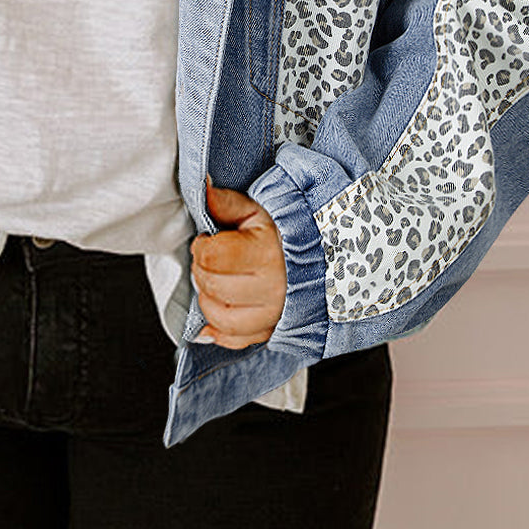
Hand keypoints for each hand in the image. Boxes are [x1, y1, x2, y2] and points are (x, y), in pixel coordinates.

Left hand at [190, 176, 286, 347]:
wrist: (327, 256)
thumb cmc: (291, 230)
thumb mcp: (260, 208)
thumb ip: (226, 202)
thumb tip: (202, 188)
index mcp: (268, 253)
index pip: (212, 257)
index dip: (202, 246)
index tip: (207, 239)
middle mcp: (273, 290)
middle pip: (211, 286)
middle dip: (202, 268)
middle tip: (210, 257)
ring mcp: (273, 315)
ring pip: (218, 318)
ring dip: (207, 297)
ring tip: (216, 279)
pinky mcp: (272, 332)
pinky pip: (234, 340)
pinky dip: (218, 328)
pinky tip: (219, 308)